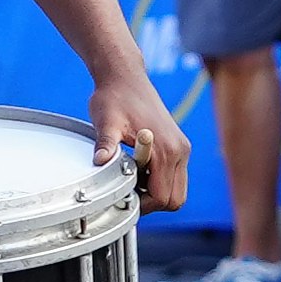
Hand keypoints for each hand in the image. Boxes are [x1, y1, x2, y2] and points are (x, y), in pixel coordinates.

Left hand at [92, 62, 190, 213]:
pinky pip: (174, 176)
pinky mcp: (178, 146)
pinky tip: (137, 168)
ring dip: (155, 192)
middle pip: (175, 199)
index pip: (163, 197)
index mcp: (168, 149)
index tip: (123, 196)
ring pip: (177, 189)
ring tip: (130, 177)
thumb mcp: (106, 122)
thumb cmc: (115, 98)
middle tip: (127, 190)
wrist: (125, 78)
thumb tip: (99, 162)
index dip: (143, 204)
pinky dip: (159, 181)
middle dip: (151, 202)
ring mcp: (181, 148)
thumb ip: (106, 143)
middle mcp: (180, 150)